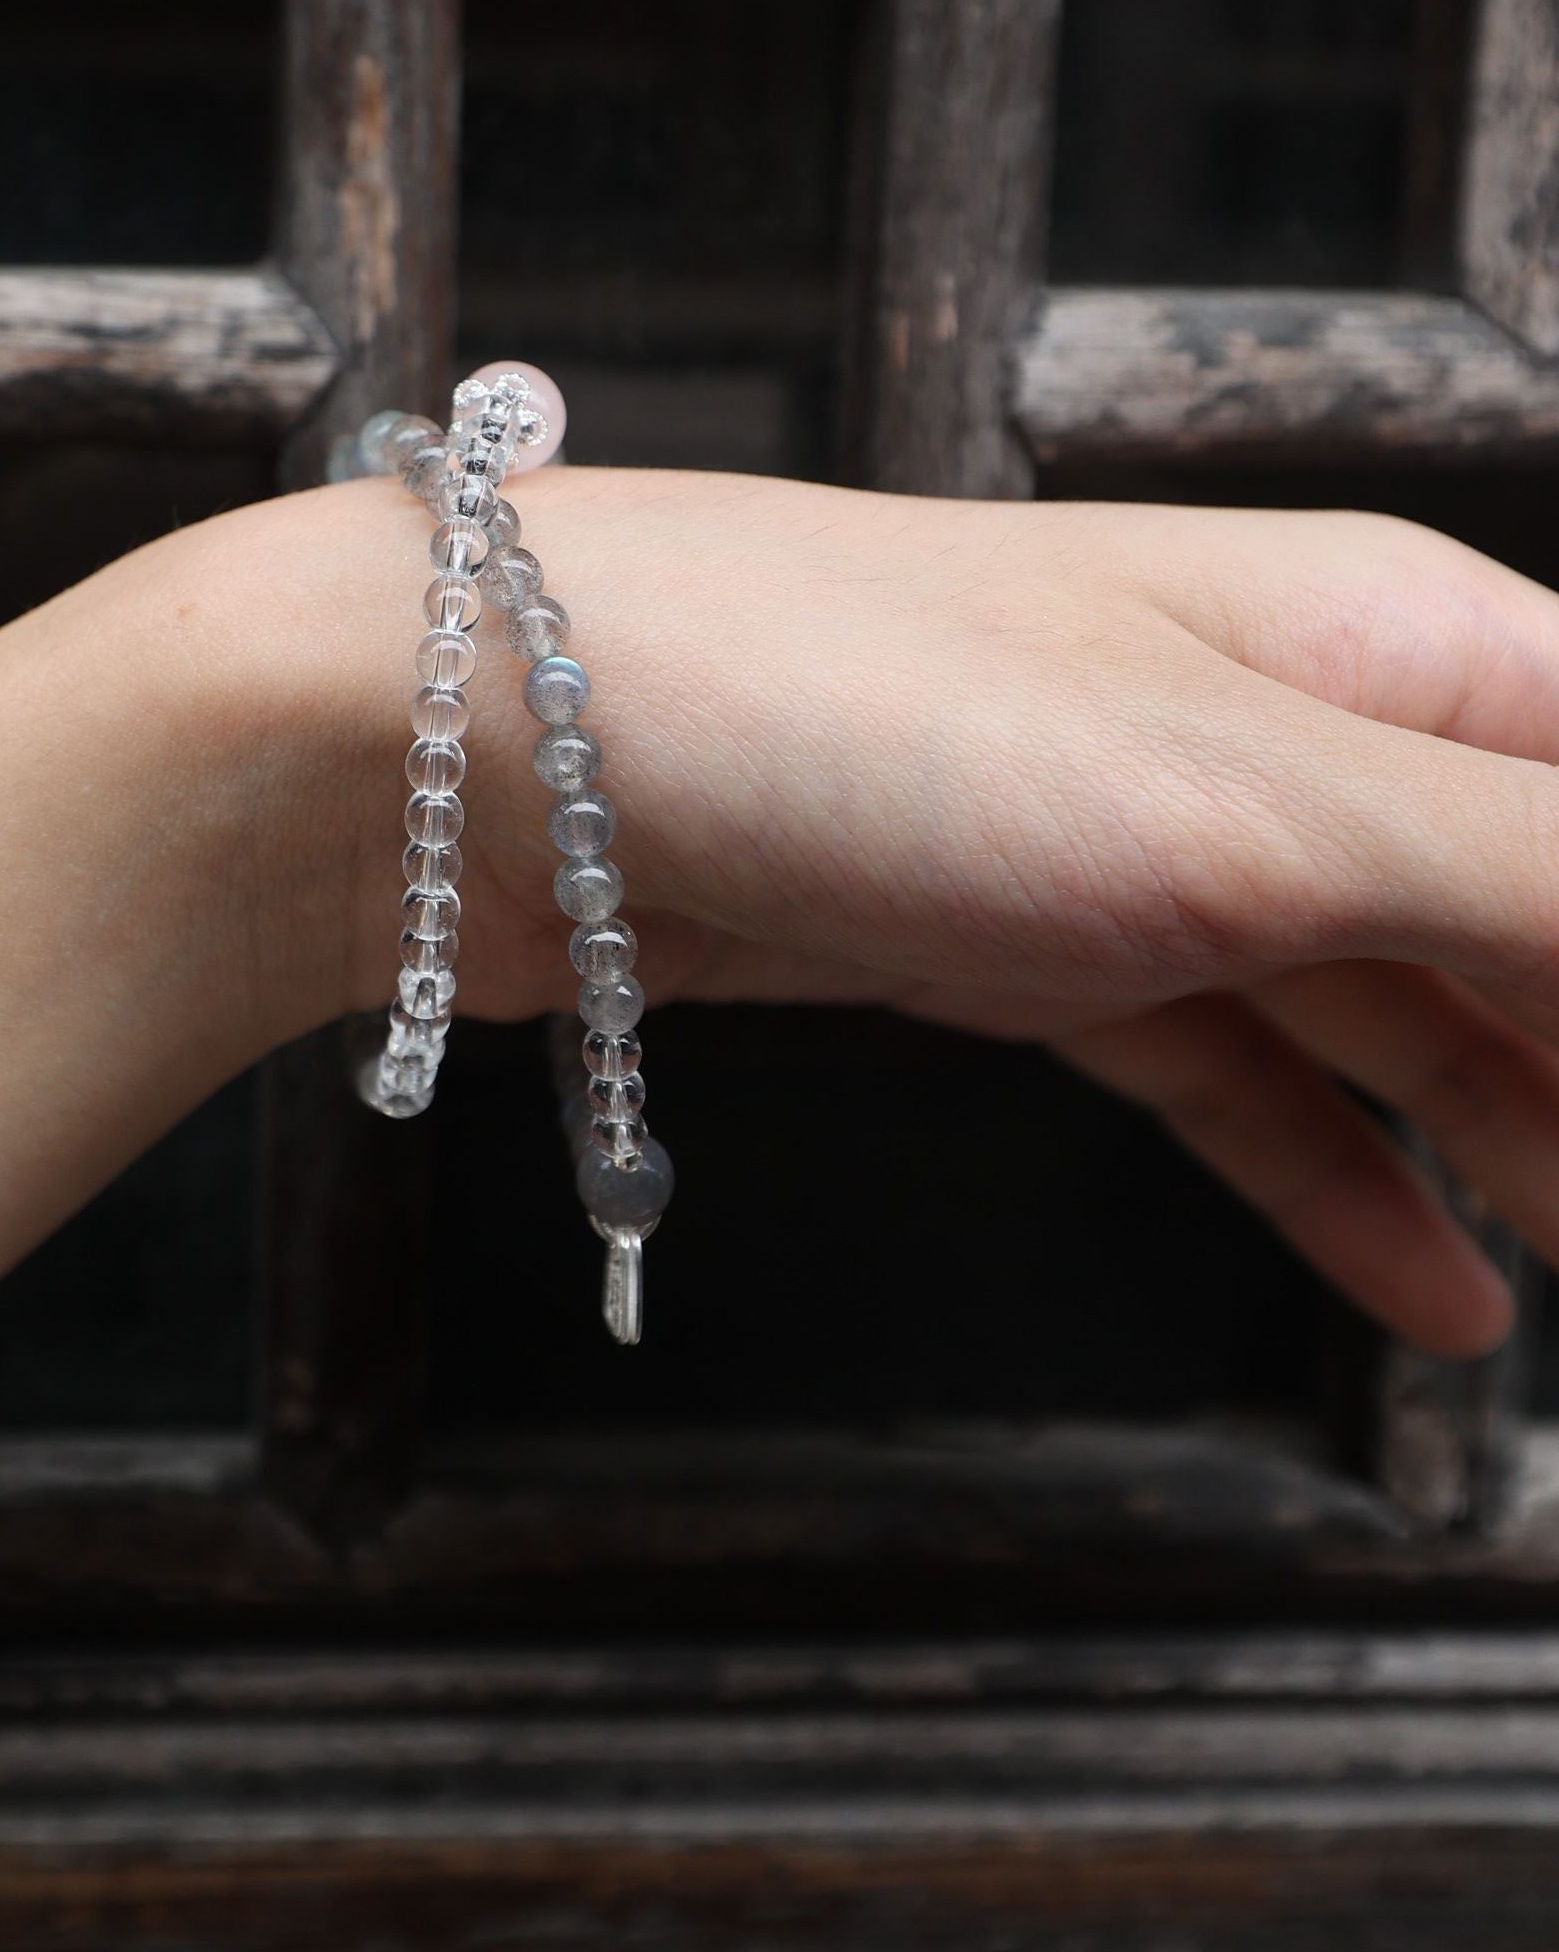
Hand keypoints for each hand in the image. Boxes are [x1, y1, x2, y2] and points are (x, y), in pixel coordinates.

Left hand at [279, 470, 1558, 1358]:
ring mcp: (1170, 843)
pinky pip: (1255, 1084)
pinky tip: (1449, 1303)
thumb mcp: (1262, 808)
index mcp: (1410, 648)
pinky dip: (1354, 1186)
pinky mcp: (1041, 945)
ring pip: (1423, 1018)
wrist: (498, 746)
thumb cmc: (862, 710)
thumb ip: (1544, 889)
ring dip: (1541, 1140)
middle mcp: (1309, 730)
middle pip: (1553, 923)